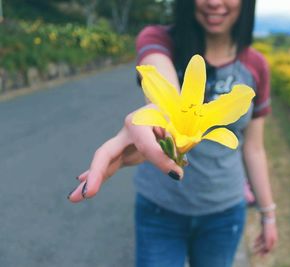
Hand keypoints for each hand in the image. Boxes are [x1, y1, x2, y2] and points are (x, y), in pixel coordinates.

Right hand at [68, 111, 182, 202]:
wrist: (164, 107)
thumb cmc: (172, 115)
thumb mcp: (178, 126)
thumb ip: (175, 146)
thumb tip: (175, 171)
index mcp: (138, 121)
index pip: (146, 146)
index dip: (161, 161)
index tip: (177, 174)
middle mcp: (125, 132)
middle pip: (106, 153)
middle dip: (97, 173)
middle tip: (89, 193)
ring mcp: (121, 142)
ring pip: (103, 163)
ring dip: (90, 181)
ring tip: (73, 198)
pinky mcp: (123, 152)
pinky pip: (110, 166)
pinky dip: (99, 178)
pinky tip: (82, 190)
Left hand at [253, 219, 277, 255]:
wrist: (267, 218)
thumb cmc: (268, 228)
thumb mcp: (267, 237)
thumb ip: (267, 243)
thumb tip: (267, 250)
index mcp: (273, 240)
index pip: (269, 248)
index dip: (265, 253)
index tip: (260, 256)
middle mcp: (271, 237)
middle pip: (266, 246)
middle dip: (261, 250)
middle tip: (256, 253)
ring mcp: (268, 234)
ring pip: (262, 242)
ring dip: (258, 245)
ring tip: (253, 247)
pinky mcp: (264, 231)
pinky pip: (261, 237)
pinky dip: (258, 240)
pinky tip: (254, 242)